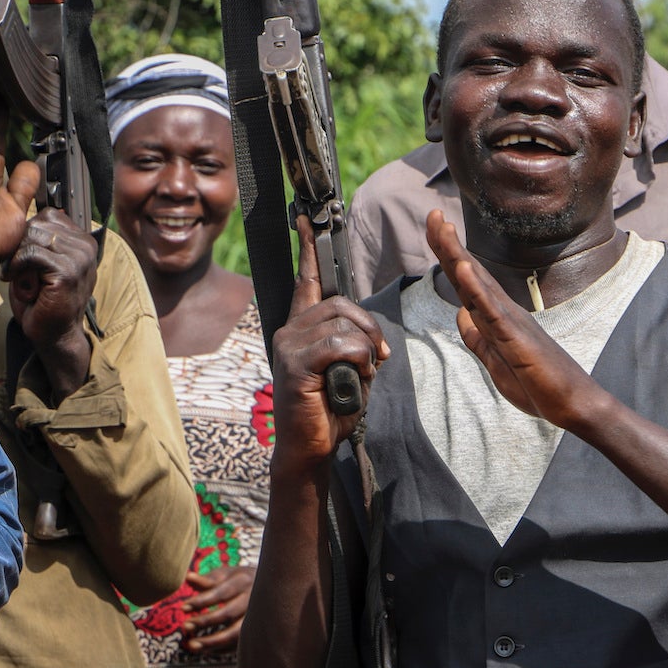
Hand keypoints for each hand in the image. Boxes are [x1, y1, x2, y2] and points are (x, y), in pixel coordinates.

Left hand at [5, 208, 96, 400]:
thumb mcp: (44, 263)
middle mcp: (87, 247)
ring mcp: (80, 259)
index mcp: (84, 241)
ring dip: (16, 255)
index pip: (49, 215)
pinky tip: (14, 280)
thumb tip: (30, 218)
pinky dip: (16, 265)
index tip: (21, 255)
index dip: (29, 232)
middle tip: (14, 267)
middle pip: (39, 223)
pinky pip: (32, 253)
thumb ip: (42, 241)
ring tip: (15, 274)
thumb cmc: (44, 300)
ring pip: (34, 235)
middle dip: (20, 243)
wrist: (54, 334)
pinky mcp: (67, 272)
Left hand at [179, 566, 255, 653]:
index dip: (201, 601)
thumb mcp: (228, 575)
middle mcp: (253, 598)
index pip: (220, 593)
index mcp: (244, 580)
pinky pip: (240, 644)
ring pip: (235, 633)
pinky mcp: (259, 631)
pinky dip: (222, 649)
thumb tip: (188, 577)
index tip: (183, 608)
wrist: (274, 586)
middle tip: (185, 627)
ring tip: (192, 645)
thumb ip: (208, 579)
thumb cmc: (242, 580)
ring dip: (212, 642)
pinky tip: (207, 649)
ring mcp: (258, 616)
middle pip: (228, 613)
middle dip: (205, 622)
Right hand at [270, 216, 388, 477]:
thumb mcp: (352, 370)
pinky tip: (354, 377)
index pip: (307, 280)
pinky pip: (339, 343)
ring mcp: (289, 345)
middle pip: (340, 302)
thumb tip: (373, 338)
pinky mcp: (294, 363)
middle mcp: (290, 330)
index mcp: (302, 329)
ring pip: (343, 322)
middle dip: (370, 326)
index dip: (310, 247)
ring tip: (363, 371)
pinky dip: (358, 359)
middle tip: (379, 355)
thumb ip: (357, 344)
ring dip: (366, 346)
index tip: (308, 218)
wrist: (310, 450)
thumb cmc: (331, 411)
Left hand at [425, 210, 599, 427]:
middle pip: (469, 273)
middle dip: (448, 244)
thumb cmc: (538, 383)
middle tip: (431, 213)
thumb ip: (477, 337)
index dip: (448, 256)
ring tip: (441, 228)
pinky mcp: (516, 337)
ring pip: (478, 283)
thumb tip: (460, 312)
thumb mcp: (495, 360)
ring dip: (458, 255)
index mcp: (496, 317)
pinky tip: (463, 268)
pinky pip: (492, 310)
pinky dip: (476, 288)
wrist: (571, 403)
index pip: (466, 282)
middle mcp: (503, 311)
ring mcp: (510, 321)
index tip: (433, 228)